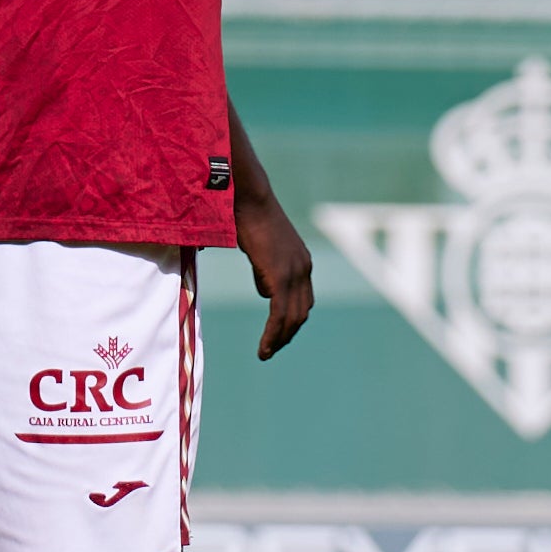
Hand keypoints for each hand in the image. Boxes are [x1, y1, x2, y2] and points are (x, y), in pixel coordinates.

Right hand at [231, 183, 317, 358]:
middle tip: (271, 349)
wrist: (248, 198)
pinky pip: (279, 314)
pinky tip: (263, 348)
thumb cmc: (247, 215)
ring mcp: (294, 272)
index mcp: (301, 260)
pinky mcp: (281, 276)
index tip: (278, 332)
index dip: (292, 319)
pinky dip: (272, 334)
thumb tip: (266, 290)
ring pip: (292, 317)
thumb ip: (266, 268)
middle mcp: (303, 268)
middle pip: (301, 312)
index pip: (303, 299)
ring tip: (266, 353)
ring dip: (279, 339)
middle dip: (287, 334)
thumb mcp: (260, 246)